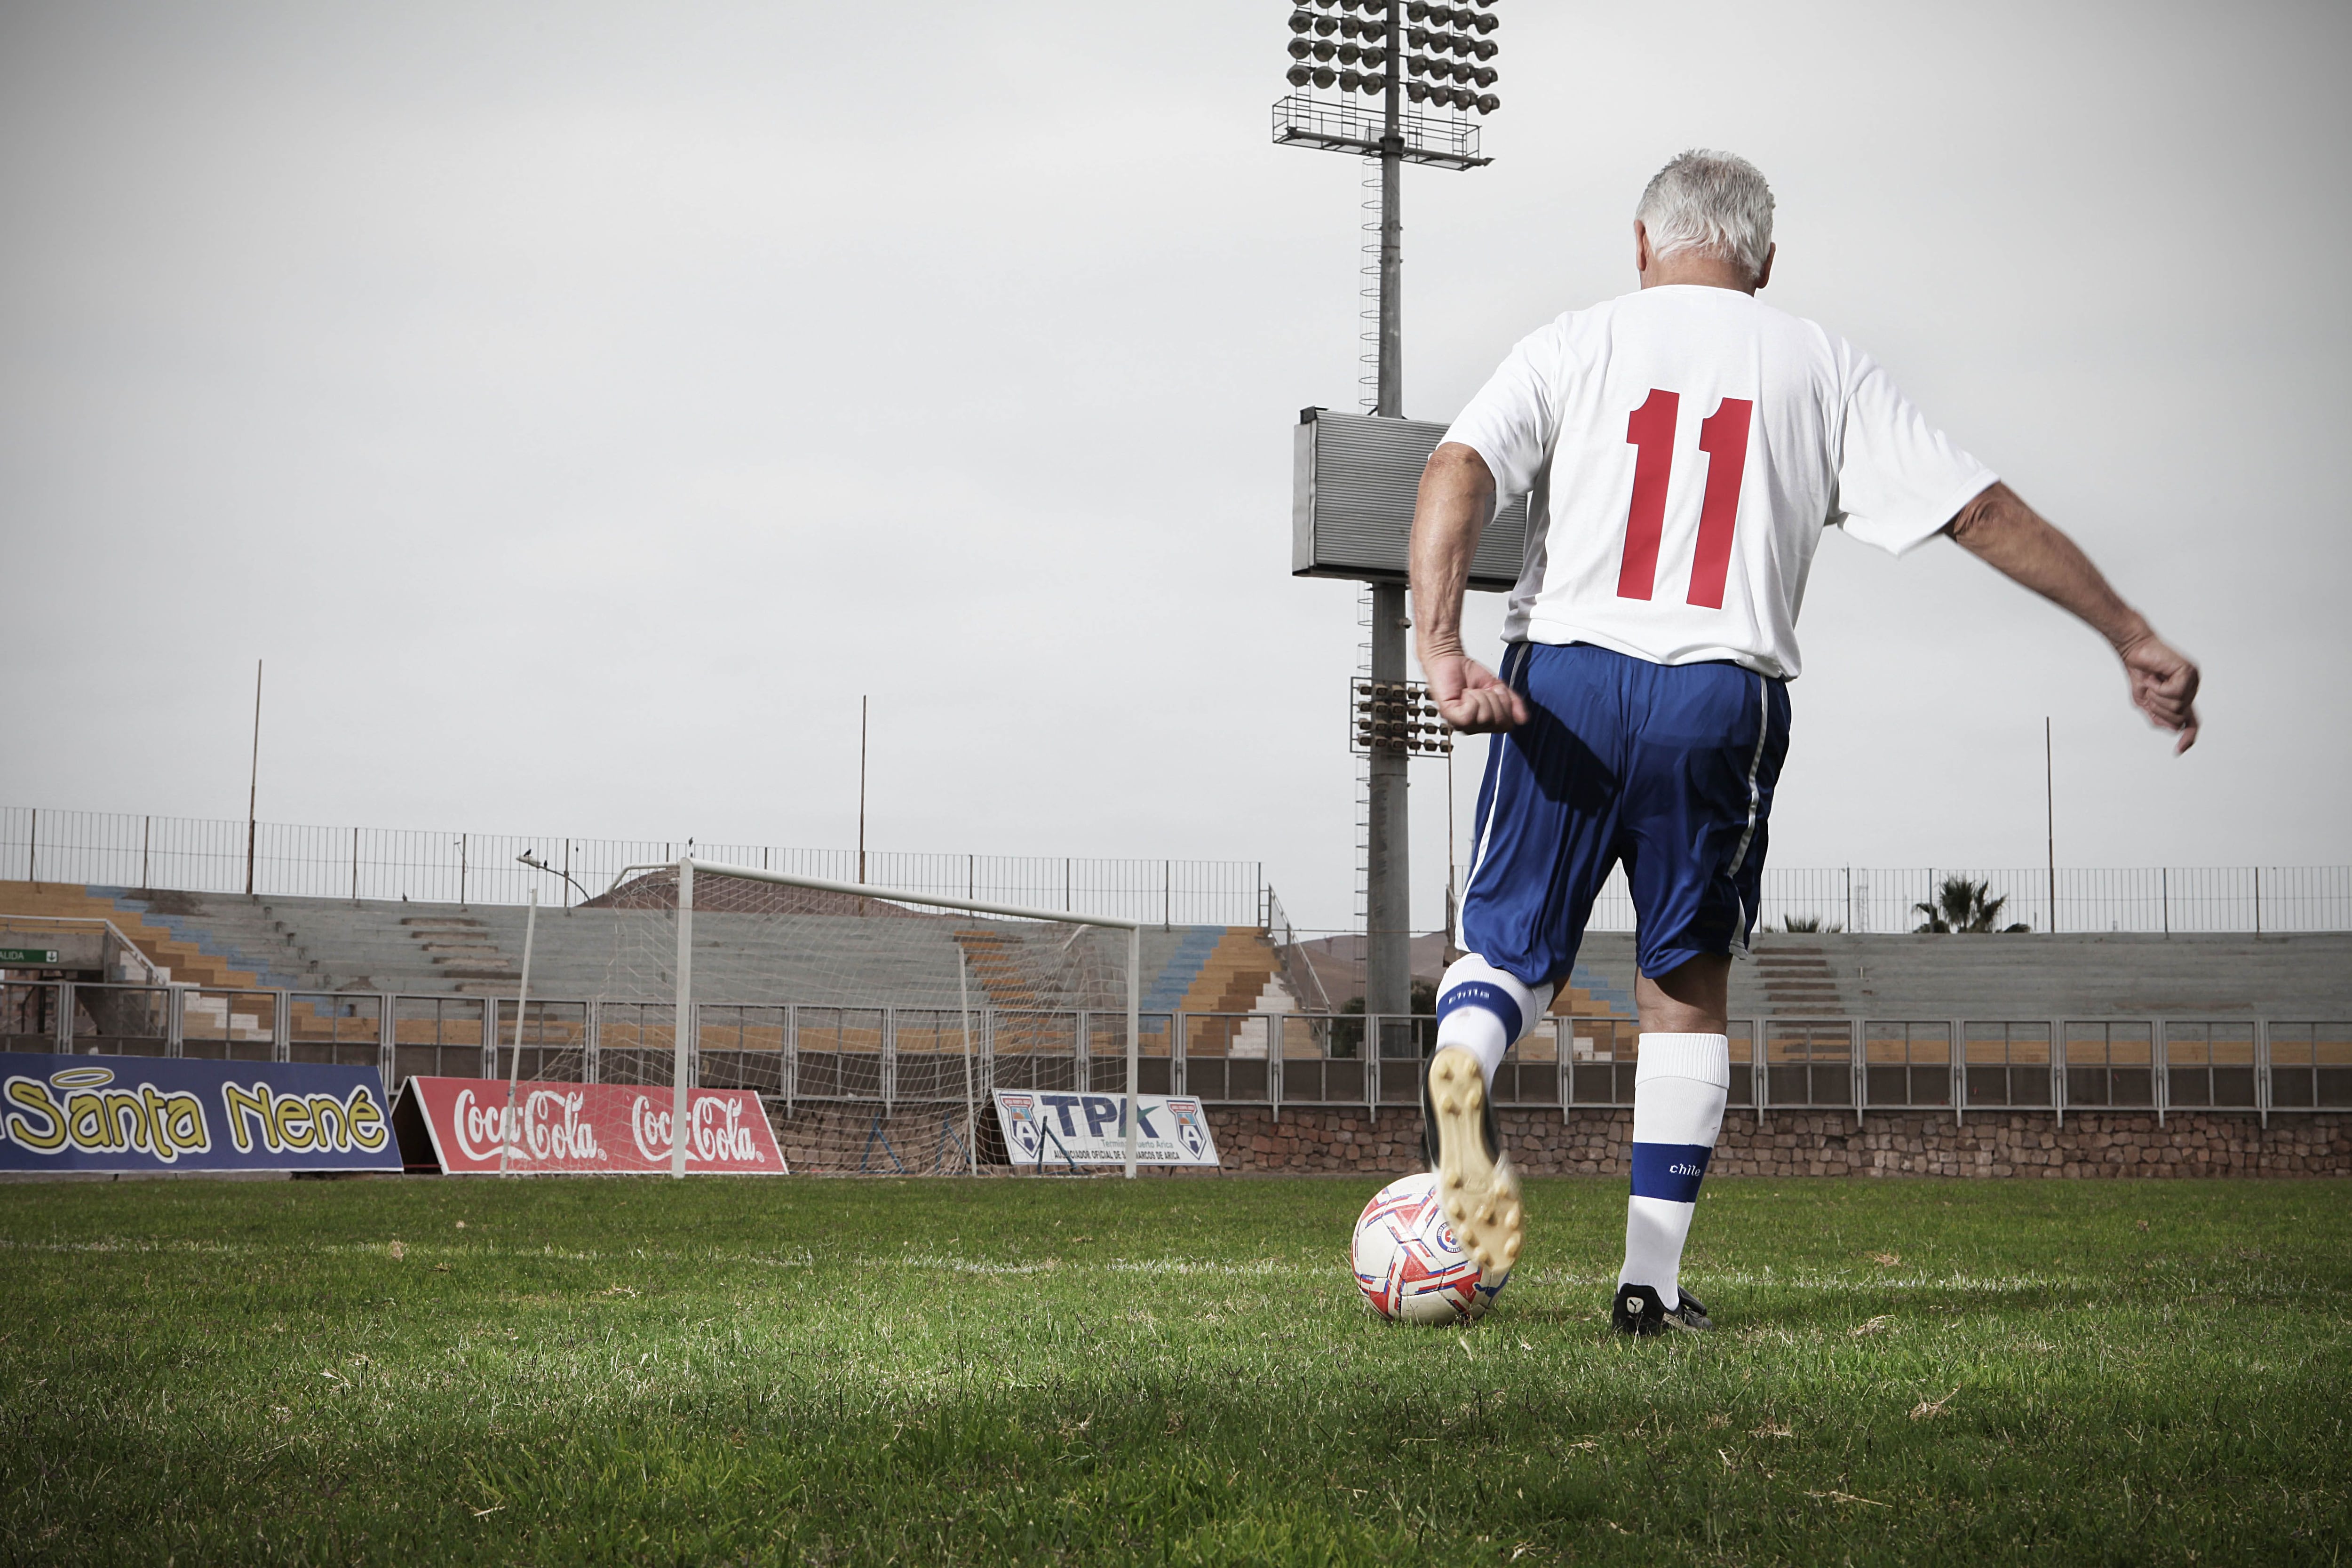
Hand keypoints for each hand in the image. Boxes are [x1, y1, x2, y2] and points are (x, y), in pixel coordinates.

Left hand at [1423, 649, 1527, 733]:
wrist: (1450, 659)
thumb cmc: (1468, 673)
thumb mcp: (1497, 687)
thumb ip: (1513, 702)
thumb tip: (1523, 718)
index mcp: (1486, 722)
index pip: (1507, 725)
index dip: (1506, 705)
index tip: (1495, 691)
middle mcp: (1474, 726)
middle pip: (1498, 722)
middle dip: (1495, 700)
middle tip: (1483, 691)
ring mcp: (1461, 723)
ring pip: (1485, 717)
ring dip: (1481, 697)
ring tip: (1471, 692)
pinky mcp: (1450, 716)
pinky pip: (1470, 715)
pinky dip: (1471, 699)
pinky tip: (1464, 694)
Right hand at [2118, 632, 2200, 752]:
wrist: (2133, 650)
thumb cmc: (2139, 673)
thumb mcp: (2144, 702)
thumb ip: (2157, 718)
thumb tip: (2175, 728)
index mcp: (2182, 697)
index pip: (2191, 721)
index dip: (2188, 737)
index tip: (2178, 751)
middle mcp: (2191, 689)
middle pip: (2179, 717)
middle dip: (2158, 709)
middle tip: (2149, 692)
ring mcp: (2192, 681)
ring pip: (2178, 706)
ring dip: (2157, 697)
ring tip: (2152, 682)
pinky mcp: (2188, 672)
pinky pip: (2175, 693)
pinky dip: (2160, 688)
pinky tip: (2155, 677)